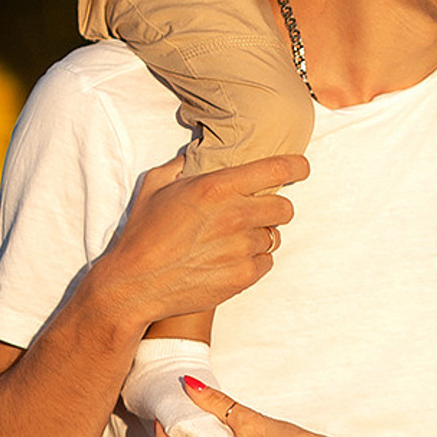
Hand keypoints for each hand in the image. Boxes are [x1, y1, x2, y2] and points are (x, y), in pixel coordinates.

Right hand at [99, 153, 305, 328]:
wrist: (135, 285)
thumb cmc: (143, 234)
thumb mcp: (155, 186)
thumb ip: (182, 163)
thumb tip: (196, 151)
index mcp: (217, 187)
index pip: (277, 169)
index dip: (296, 166)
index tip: (301, 168)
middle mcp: (236, 215)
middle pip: (285, 207)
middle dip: (275, 207)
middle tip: (256, 212)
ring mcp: (242, 248)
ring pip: (274, 236)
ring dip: (259, 236)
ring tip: (231, 241)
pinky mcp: (243, 276)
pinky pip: (266, 262)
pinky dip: (254, 261)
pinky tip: (229, 260)